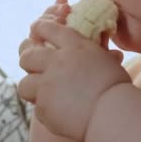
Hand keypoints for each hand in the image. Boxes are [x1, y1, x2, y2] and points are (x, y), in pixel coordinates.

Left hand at [17, 0, 130, 140]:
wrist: (112, 113)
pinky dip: (45, 108)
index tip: (36, 30)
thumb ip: (99, 54)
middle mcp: (56, 62)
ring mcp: (46, 85)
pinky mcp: (44, 107)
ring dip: (31, 87)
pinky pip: (36, 106)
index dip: (39, 28)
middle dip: (28, 59)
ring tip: (41, 92)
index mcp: (74, 46)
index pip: (48, 28)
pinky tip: (57, 110)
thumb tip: (112, 54)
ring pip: (24, 84)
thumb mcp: (107, 61)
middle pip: (27, 54)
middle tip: (33, 66)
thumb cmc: (116, 86)